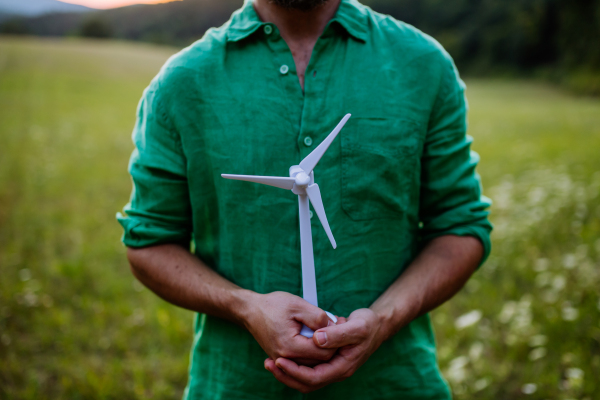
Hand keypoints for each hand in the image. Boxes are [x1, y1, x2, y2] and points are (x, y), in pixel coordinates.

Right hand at [244, 291, 336, 365]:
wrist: (251, 311)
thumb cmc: (272, 306)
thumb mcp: (297, 305)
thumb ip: (317, 316)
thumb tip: (333, 326)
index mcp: (290, 346)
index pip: (323, 352)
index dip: (336, 340)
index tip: (340, 325)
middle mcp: (285, 358)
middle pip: (319, 360)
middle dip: (330, 345)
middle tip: (336, 325)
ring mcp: (282, 360)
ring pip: (312, 362)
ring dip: (321, 347)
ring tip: (326, 328)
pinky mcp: (282, 358)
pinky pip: (303, 360)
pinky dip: (311, 349)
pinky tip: (315, 335)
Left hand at [264, 308, 383, 392]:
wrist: (376, 325)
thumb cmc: (368, 325)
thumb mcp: (357, 327)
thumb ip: (338, 333)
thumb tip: (317, 339)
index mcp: (343, 367)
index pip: (315, 377)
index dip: (295, 371)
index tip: (279, 360)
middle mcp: (336, 371)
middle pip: (307, 383)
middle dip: (286, 375)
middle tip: (268, 363)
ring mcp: (331, 367)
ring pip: (305, 378)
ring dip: (287, 372)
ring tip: (270, 361)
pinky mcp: (326, 360)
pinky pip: (307, 368)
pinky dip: (294, 364)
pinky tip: (282, 355)